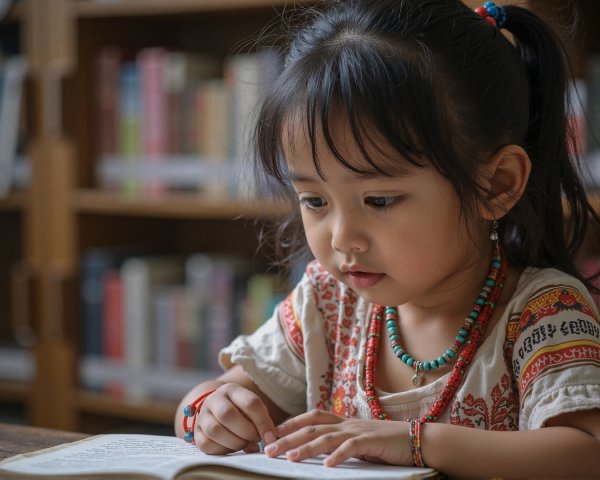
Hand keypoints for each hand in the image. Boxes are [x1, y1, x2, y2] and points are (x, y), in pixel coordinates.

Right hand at [194, 383, 276, 454]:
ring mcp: (202, 415)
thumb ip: (260, 421)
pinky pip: (206, 444)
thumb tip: (267, 439)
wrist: (216, 410)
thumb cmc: (240, 410)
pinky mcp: (196, 432)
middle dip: (246, 432)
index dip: (263, 422)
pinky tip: (231, 448)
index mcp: (231, 389)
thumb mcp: (252, 409)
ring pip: (215, 430)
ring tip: (245, 444)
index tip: (270, 436)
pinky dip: (222, 450)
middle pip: (228, 415)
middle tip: (255, 439)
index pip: (250, 403)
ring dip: (235, 442)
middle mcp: (214, 399)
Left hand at [264, 409, 412, 466]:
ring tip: (290, 457)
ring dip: (306, 448)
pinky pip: (352, 448)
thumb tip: (320, 452)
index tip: (272, 432)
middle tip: (268, 449)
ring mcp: (358, 431)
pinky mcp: (372, 441)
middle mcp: (346, 423)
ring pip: (326, 437)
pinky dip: (338, 455)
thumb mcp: (358, 440)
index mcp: (342, 422)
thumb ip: (340, 442)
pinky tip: (327, 465)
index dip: (291, 423)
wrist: (416, 439)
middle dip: (288, 438)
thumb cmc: (386, 443)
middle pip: (311, 428)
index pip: (311, 417)